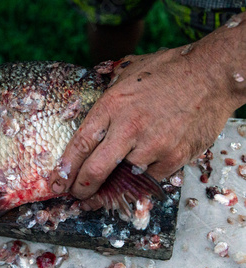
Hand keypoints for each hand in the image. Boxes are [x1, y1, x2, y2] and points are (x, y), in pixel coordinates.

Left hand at [49, 16, 245, 199]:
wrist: (212, 75)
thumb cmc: (168, 70)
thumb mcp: (128, 74)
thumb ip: (109, 95)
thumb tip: (94, 108)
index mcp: (112, 105)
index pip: (80, 143)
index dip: (65, 168)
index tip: (56, 182)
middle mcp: (129, 127)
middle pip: (95, 169)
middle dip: (81, 189)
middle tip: (76, 196)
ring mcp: (153, 144)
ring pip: (123, 179)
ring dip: (111, 189)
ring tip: (103, 195)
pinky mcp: (175, 156)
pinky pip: (150, 179)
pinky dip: (140, 182)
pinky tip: (133, 181)